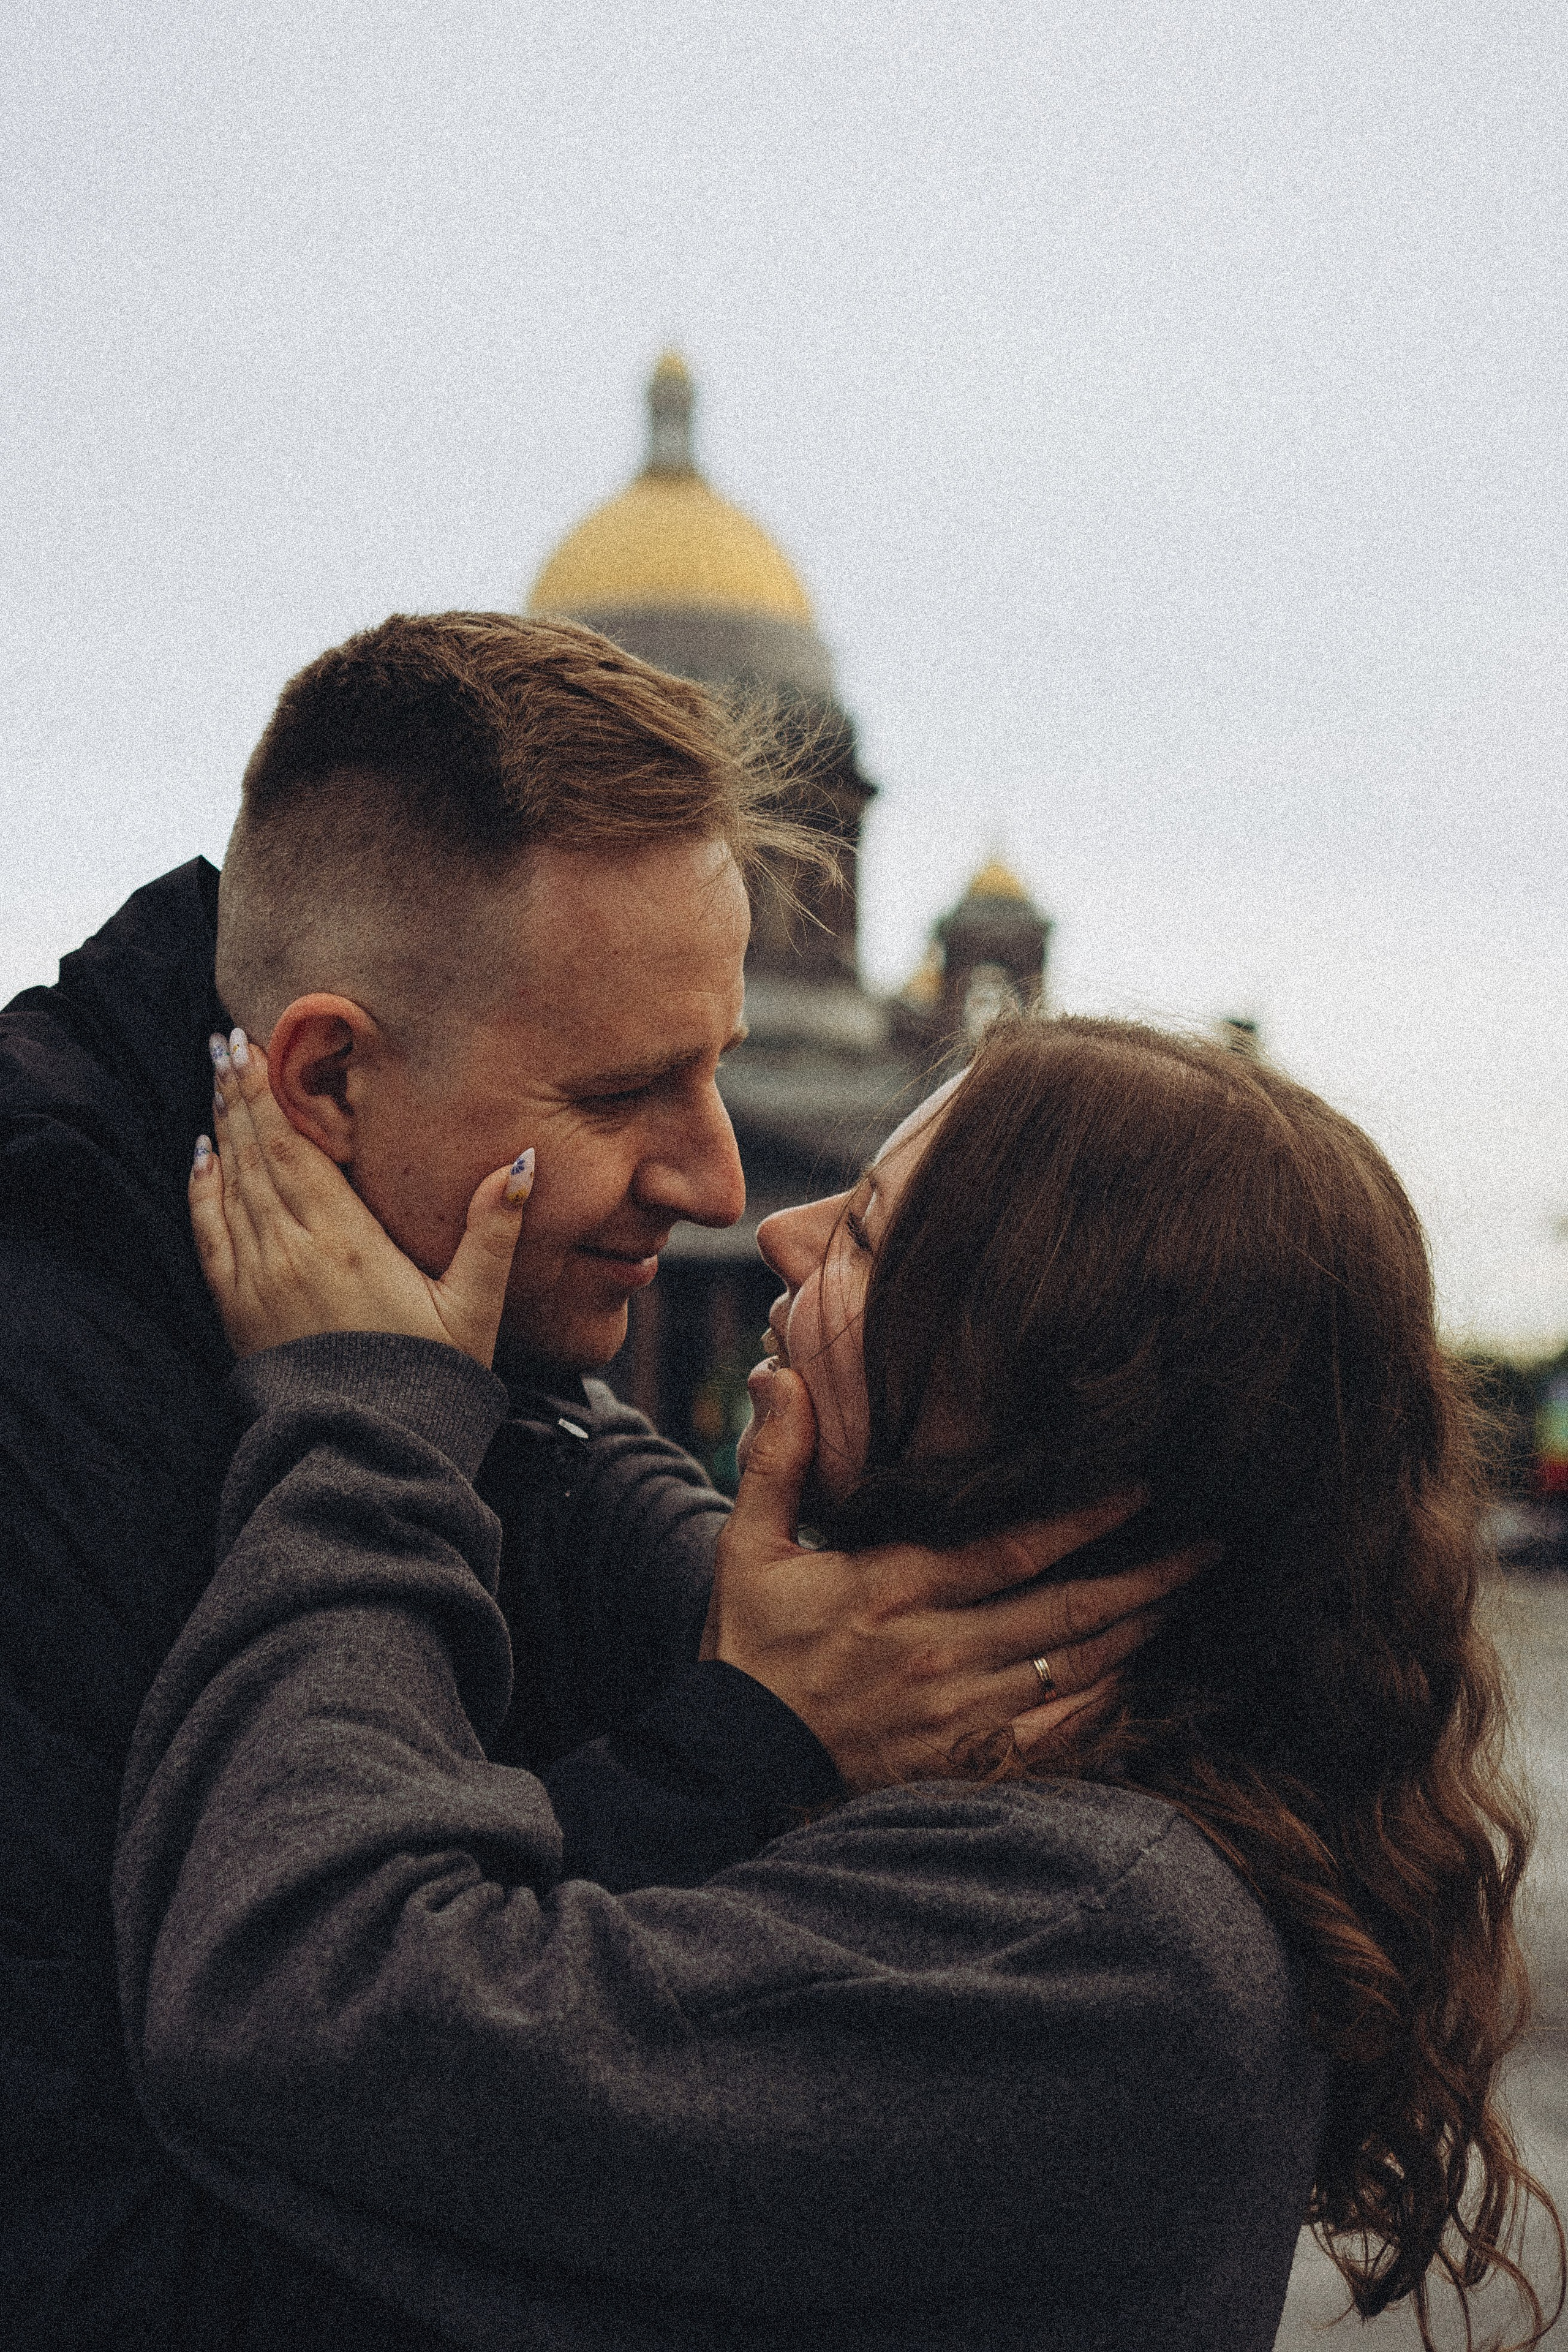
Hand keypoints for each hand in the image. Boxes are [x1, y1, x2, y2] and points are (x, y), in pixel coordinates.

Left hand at [189, 1029, 534, 1369]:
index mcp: (348, 1239)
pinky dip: (200, 1192)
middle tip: (228, 1041)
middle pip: (258, 1154)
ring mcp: (258, 1281)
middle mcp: (292, 1251)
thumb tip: (518, 1162)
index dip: (276, 1092)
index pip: (298, 1147)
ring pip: (229, 1186)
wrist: (370, 1449)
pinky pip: (208, 1236)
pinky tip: (199, 1160)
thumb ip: (493, 1230)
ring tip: (217, 1079)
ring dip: (222, 1129)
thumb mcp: (476, 1305)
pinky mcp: (237, 1312)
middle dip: (242, 1094)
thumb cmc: (431, 1378)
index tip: (258, 1044)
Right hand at [703, 1367, 1212, 1792]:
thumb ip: (776, 1460)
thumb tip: (781, 1374)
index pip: (1011, 1548)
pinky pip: (1055, 1734)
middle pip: (1066, 1610)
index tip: (1142, 1489)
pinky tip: (1133, 1676)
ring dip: (1136, 1633)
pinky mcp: (963, 1760)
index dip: (1085, 1519)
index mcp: (891, 1589)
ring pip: (1073, 1670)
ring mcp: (956, 1713)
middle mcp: (935, 1651)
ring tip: (1184, 1598)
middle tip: (1207, 1548)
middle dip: (1145, 1577)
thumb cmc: (749, 1649)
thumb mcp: (748, 1549)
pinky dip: (1102, 1705)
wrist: (733, 1762)